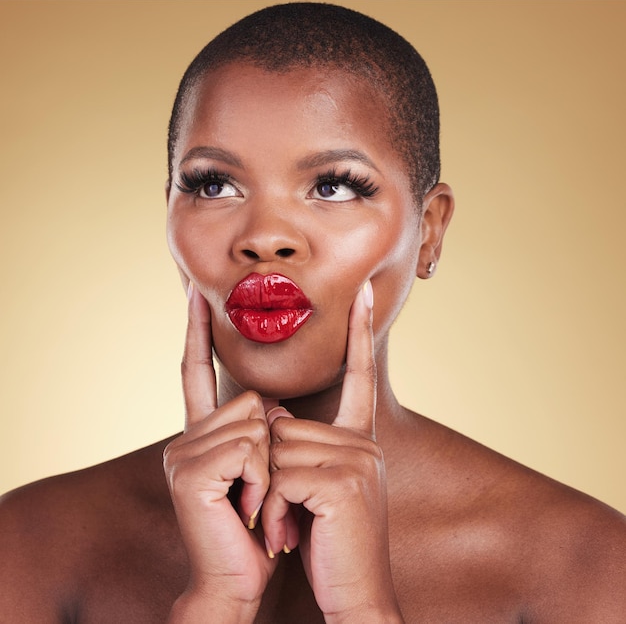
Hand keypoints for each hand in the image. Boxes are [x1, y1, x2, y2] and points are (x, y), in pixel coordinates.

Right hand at [163, 283, 276, 620]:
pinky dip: (262, 479)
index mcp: (203, 434)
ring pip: (256, 421)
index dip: (196, 333)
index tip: (196, 295)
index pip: (196, 372)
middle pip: (251, 397)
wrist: (238, 580)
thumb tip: (270, 405)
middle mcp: (187, 437)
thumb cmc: (258, 526)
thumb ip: (259, 431)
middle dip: (271, 442)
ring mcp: (184, 454)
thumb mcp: (262, 469)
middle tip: (259, 488)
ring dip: (270, 465)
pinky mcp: (190, 472)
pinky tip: (247, 508)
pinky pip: (250, 447)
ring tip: (253, 501)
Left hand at [262, 282, 402, 621]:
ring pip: (278, 448)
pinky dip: (273, 508)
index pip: (360, 375)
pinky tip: (292, 533)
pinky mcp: (344, 482)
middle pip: (286, 424)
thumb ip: (304, 447)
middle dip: (272, 472)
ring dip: (270, 493)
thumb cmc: (329, 544)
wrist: (355, 597)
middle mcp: (365, 443)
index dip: (359, 332)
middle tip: (287, 515)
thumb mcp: (317, 487)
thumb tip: (273, 415)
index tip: (363, 290)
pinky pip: (281, 474)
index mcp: (360, 440)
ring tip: (291, 527)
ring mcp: (358, 460)